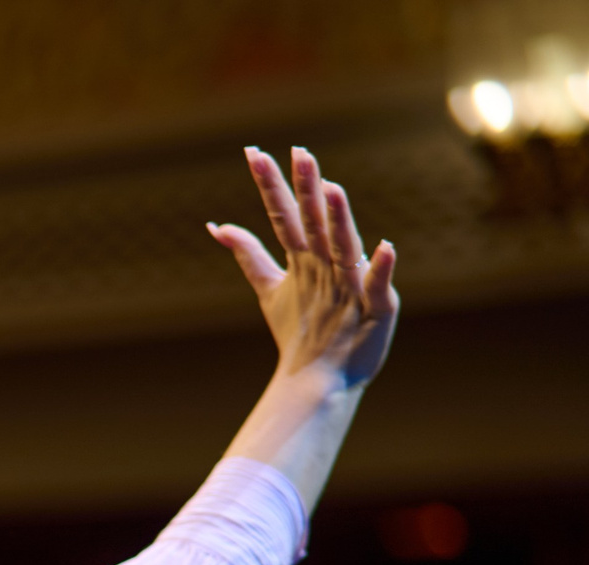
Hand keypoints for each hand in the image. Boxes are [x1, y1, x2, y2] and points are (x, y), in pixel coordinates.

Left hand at [209, 146, 398, 392]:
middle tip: (299, 152)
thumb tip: (216, 226)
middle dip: (306, 189)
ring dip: (339, 219)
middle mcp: (329, 263)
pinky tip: (383, 248)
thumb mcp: (270, 289)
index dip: (270, 187)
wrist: (318, 377)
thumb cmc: (301, 330)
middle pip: (313, 222)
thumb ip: (249, 255)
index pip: (283, 216)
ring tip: (332, 190)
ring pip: (343, 246)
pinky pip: (376, 287)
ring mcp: (352, 283)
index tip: (253, 154)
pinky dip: (379, 269)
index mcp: (305, 257)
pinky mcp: (376, 309)